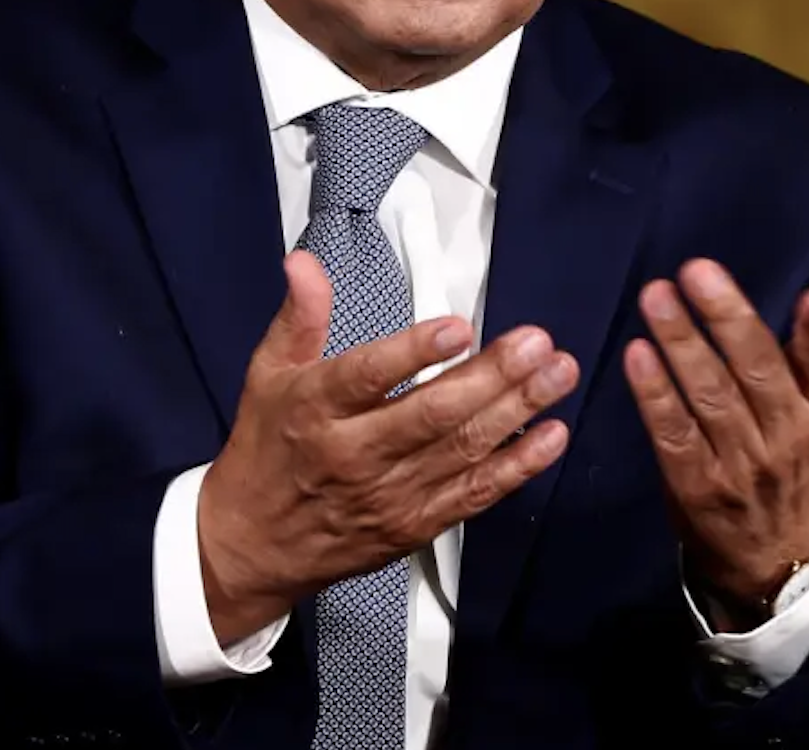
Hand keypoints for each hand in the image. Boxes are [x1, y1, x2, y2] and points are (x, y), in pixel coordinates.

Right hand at [196, 250, 579, 643]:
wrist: (253, 545)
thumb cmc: (266, 452)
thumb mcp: (268, 374)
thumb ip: (299, 316)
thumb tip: (305, 264)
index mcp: (315, 409)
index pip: (367, 376)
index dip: (415, 352)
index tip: (458, 327)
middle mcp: (354, 453)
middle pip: (431, 414)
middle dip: (491, 377)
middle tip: (535, 344)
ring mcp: (388, 494)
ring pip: (462, 450)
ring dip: (517, 411)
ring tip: (556, 375)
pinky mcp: (414, 524)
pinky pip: (474, 495)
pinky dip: (517, 467)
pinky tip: (550, 436)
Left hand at [624, 258, 808, 627]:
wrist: (774, 565)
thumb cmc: (796, 464)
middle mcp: (785, 436)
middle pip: (758, 372)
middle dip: (728, 319)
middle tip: (695, 270)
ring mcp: (740, 465)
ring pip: (711, 396)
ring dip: (681, 344)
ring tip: (656, 297)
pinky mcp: (697, 486)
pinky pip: (674, 434)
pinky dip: (655, 395)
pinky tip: (637, 356)